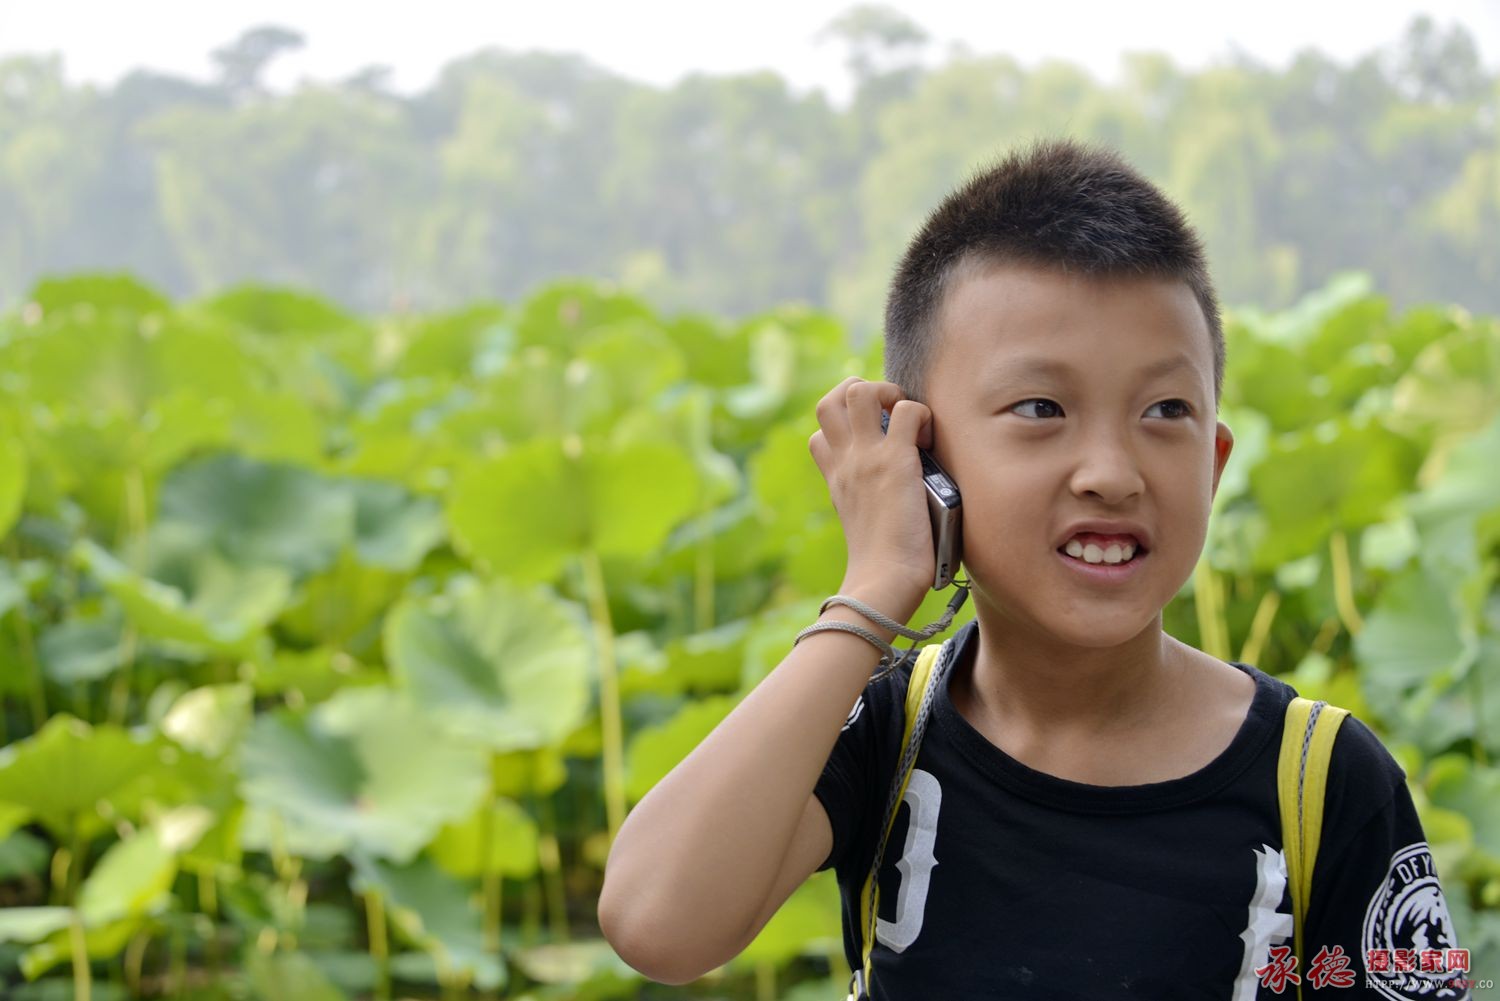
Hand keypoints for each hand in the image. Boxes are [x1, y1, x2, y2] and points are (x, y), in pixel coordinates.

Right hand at [807, 377, 935, 613]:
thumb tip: (894, 493)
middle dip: (860, 392)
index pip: (820, 434)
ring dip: (888, 393)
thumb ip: (865, 499)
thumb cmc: (884, 565)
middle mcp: (845, 462)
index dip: (845, 426)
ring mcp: (867, 457)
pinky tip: (930, 441)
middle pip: (829, 400)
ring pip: (859, 390)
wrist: (885, 580)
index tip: (873, 442)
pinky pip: (908, 410)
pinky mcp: (896, 460)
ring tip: (907, 420)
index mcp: (836, 478)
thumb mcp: (861, 524)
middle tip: (890, 418)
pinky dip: (923, 416)